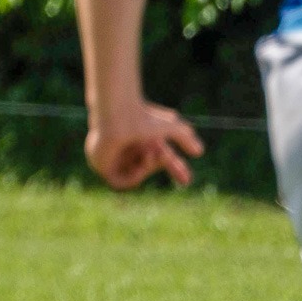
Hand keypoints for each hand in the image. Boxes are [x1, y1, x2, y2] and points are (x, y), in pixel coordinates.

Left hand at [84, 100, 203, 188]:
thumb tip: (199, 152)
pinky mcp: (102, 166)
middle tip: (165, 154)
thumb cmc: (143, 118)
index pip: (159, 159)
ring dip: (149, 167)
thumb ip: (186, 137)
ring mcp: (114, 158)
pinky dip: (134, 176)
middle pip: (148, 166)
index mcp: (141, 139)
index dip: (174, 170)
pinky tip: (138, 162)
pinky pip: (120, 183)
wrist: (119, 117)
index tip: (186, 181)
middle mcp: (128, 149)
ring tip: (149, 153)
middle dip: (162, 163)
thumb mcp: (172, 126)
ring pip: (136, 175)